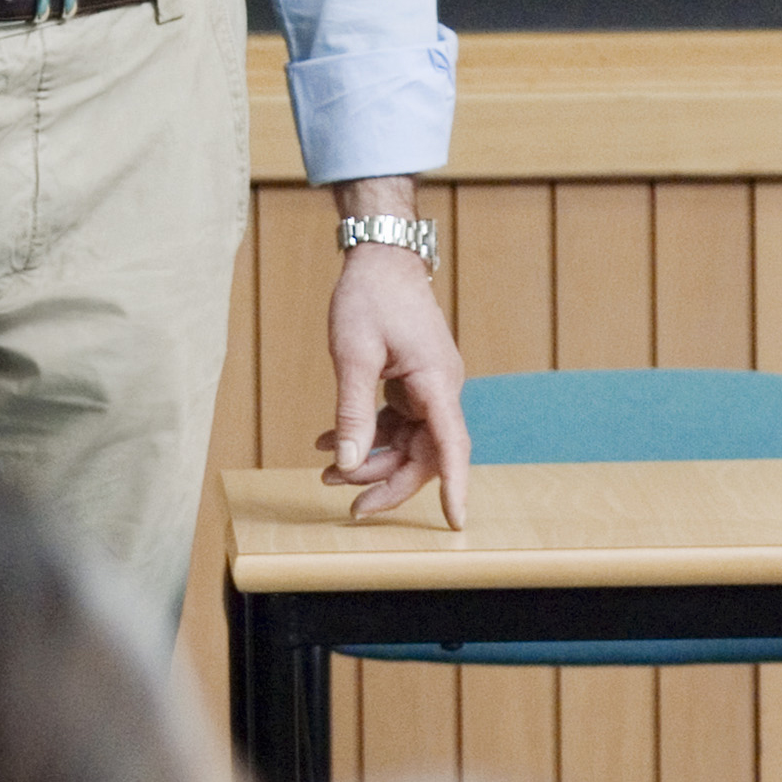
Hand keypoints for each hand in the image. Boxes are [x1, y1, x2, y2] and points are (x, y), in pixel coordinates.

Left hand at [319, 242, 469, 526]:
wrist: (381, 258)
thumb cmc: (369, 297)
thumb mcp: (353, 355)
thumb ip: (353, 410)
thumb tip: (349, 462)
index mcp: (436, 383)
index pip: (452, 447)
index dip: (455, 487)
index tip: (455, 523)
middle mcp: (441, 389)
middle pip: (426, 454)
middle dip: (389, 483)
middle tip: (351, 509)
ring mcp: (429, 387)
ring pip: (408, 442)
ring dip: (371, 460)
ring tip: (326, 474)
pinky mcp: (414, 382)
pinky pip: (396, 422)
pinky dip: (367, 434)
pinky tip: (330, 442)